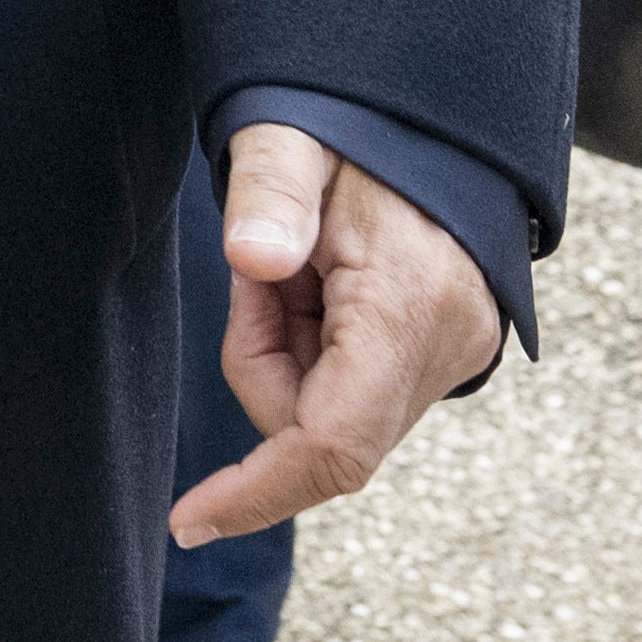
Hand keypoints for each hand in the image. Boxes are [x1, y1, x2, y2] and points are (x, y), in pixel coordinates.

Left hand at [167, 124, 502, 548]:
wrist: (435, 121)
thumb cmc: (358, 125)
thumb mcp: (293, 135)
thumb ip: (270, 189)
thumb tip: (250, 259)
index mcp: (409, 306)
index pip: (333, 443)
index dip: (259, 490)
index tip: (190, 520)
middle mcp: (445, 350)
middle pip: (316, 427)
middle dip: (263, 358)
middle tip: (264, 269)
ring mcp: (452, 360)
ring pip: (330, 412)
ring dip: (287, 347)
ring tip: (300, 262)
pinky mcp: (442, 358)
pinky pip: (351, 390)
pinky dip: (314, 345)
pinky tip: (322, 282)